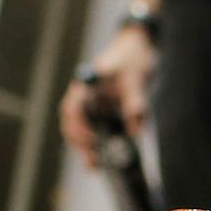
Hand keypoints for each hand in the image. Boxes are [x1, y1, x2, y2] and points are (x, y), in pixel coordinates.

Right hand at [59, 25, 156, 167]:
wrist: (138, 44)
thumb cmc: (132, 55)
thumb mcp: (136, 79)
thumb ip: (135, 105)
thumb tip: (135, 132)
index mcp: (86, 85)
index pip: (73, 110)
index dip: (78, 128)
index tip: (92, 140)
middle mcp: (85, 96)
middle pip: (72, 124)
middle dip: (80, 144)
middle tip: (93, 162)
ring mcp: (92, 104)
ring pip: (81, 130)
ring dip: (86, 148)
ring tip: (94, 167)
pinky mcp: (103, 110)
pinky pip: (95, 130)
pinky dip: (97, 144)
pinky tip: (103, 159)